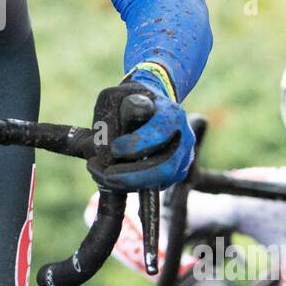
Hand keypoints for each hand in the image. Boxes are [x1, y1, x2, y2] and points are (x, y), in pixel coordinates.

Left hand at [87, 68, 194, 190]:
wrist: (147, 105)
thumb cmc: (127, 101)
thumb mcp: (113, 98)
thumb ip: (108, 120)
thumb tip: (108, 152)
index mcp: (172, 113)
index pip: (159, 132)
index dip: (136, 144)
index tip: (114, 148)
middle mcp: (183, 138)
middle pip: (165, 167)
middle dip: (133, 176)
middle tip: (107, 175)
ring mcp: (182, 158)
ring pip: (161, 181)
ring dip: (129, 184)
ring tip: (102, 176)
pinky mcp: (174, 174)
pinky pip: (155, 186)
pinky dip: (131, 186)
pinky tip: (109, 178)